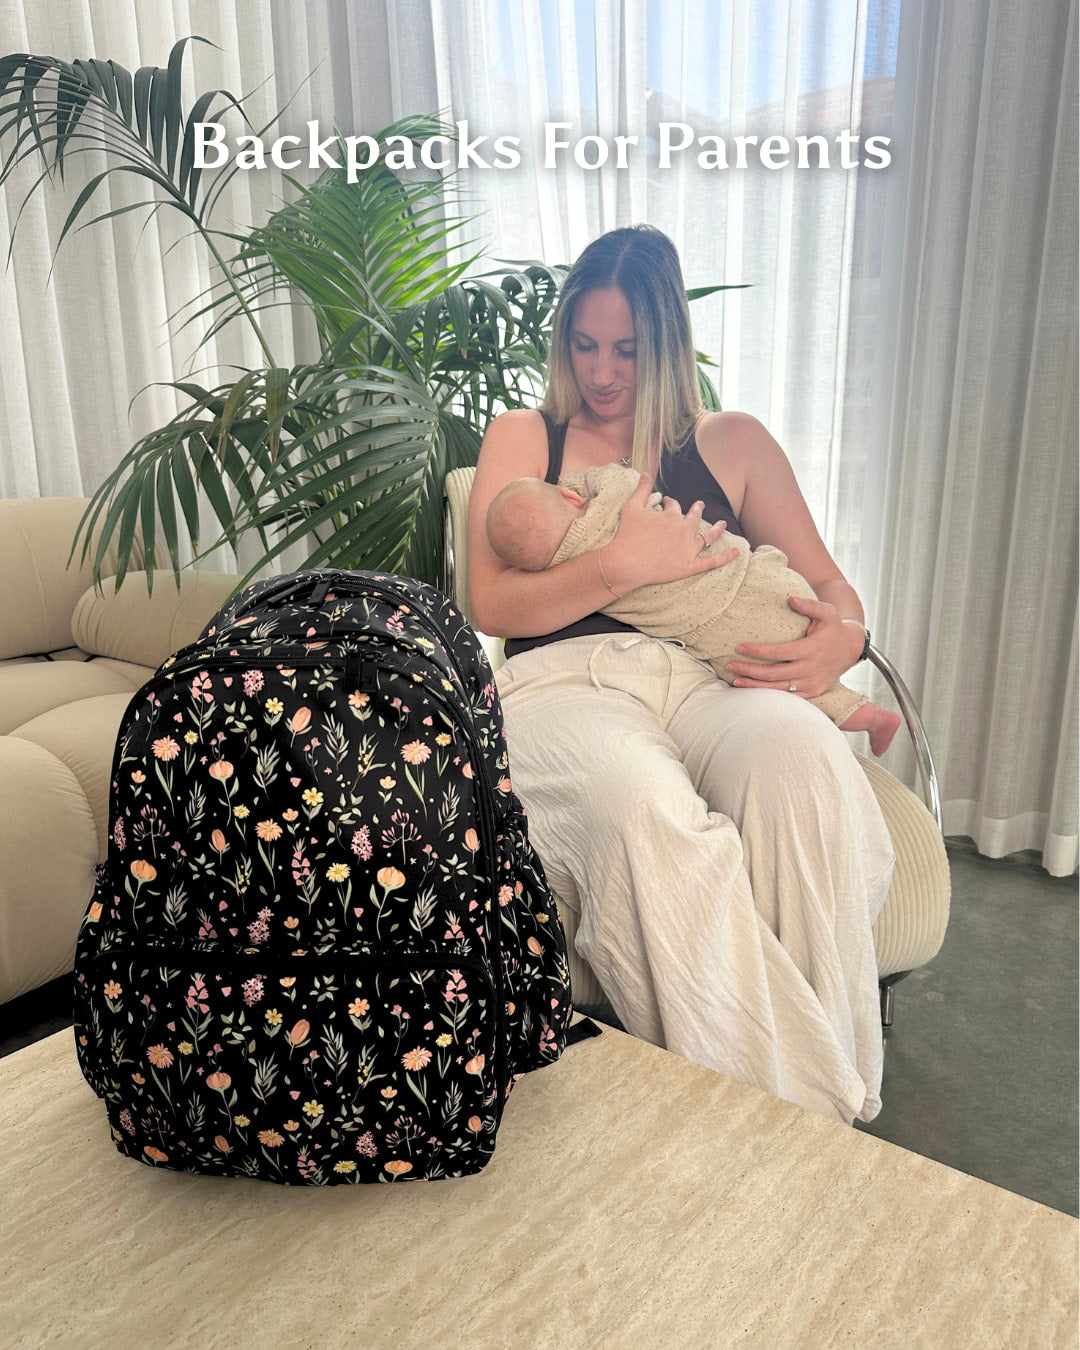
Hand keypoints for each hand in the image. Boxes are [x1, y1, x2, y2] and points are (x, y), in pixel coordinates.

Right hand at [604, 475, 737, 590]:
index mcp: (672, 516)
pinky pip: (712, 562)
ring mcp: (688, 549)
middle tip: (699, 506)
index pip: (674, 506)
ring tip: (722, 524)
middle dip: (696, 511)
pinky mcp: (689, 566)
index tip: (665, 502)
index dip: (669, 503)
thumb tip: (646, 473)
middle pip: (694, 518)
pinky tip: (737, 553)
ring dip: (716, 530)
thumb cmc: (627, 536)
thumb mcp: (631, 508)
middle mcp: (684, 530)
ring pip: (707, 537)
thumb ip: (641, 490)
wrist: (626, 563)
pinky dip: (725, 557)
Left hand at [725, 595, 864, 697]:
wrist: (851, 649)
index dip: (758, 651)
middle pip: (774, 673)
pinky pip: (788, 697)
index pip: (779, 652)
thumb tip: (790, 597)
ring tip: (736, 681)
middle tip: (730, 664)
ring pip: (778, 688)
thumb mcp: (827, 612)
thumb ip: (809, 605)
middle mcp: (809, 669)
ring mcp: (811, 683)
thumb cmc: (834, 628)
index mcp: (810, 649)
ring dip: (755, 686)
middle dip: (750, 670)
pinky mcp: (812, 692)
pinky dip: (771, 696)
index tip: (740, 647)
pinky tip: (754, 691)